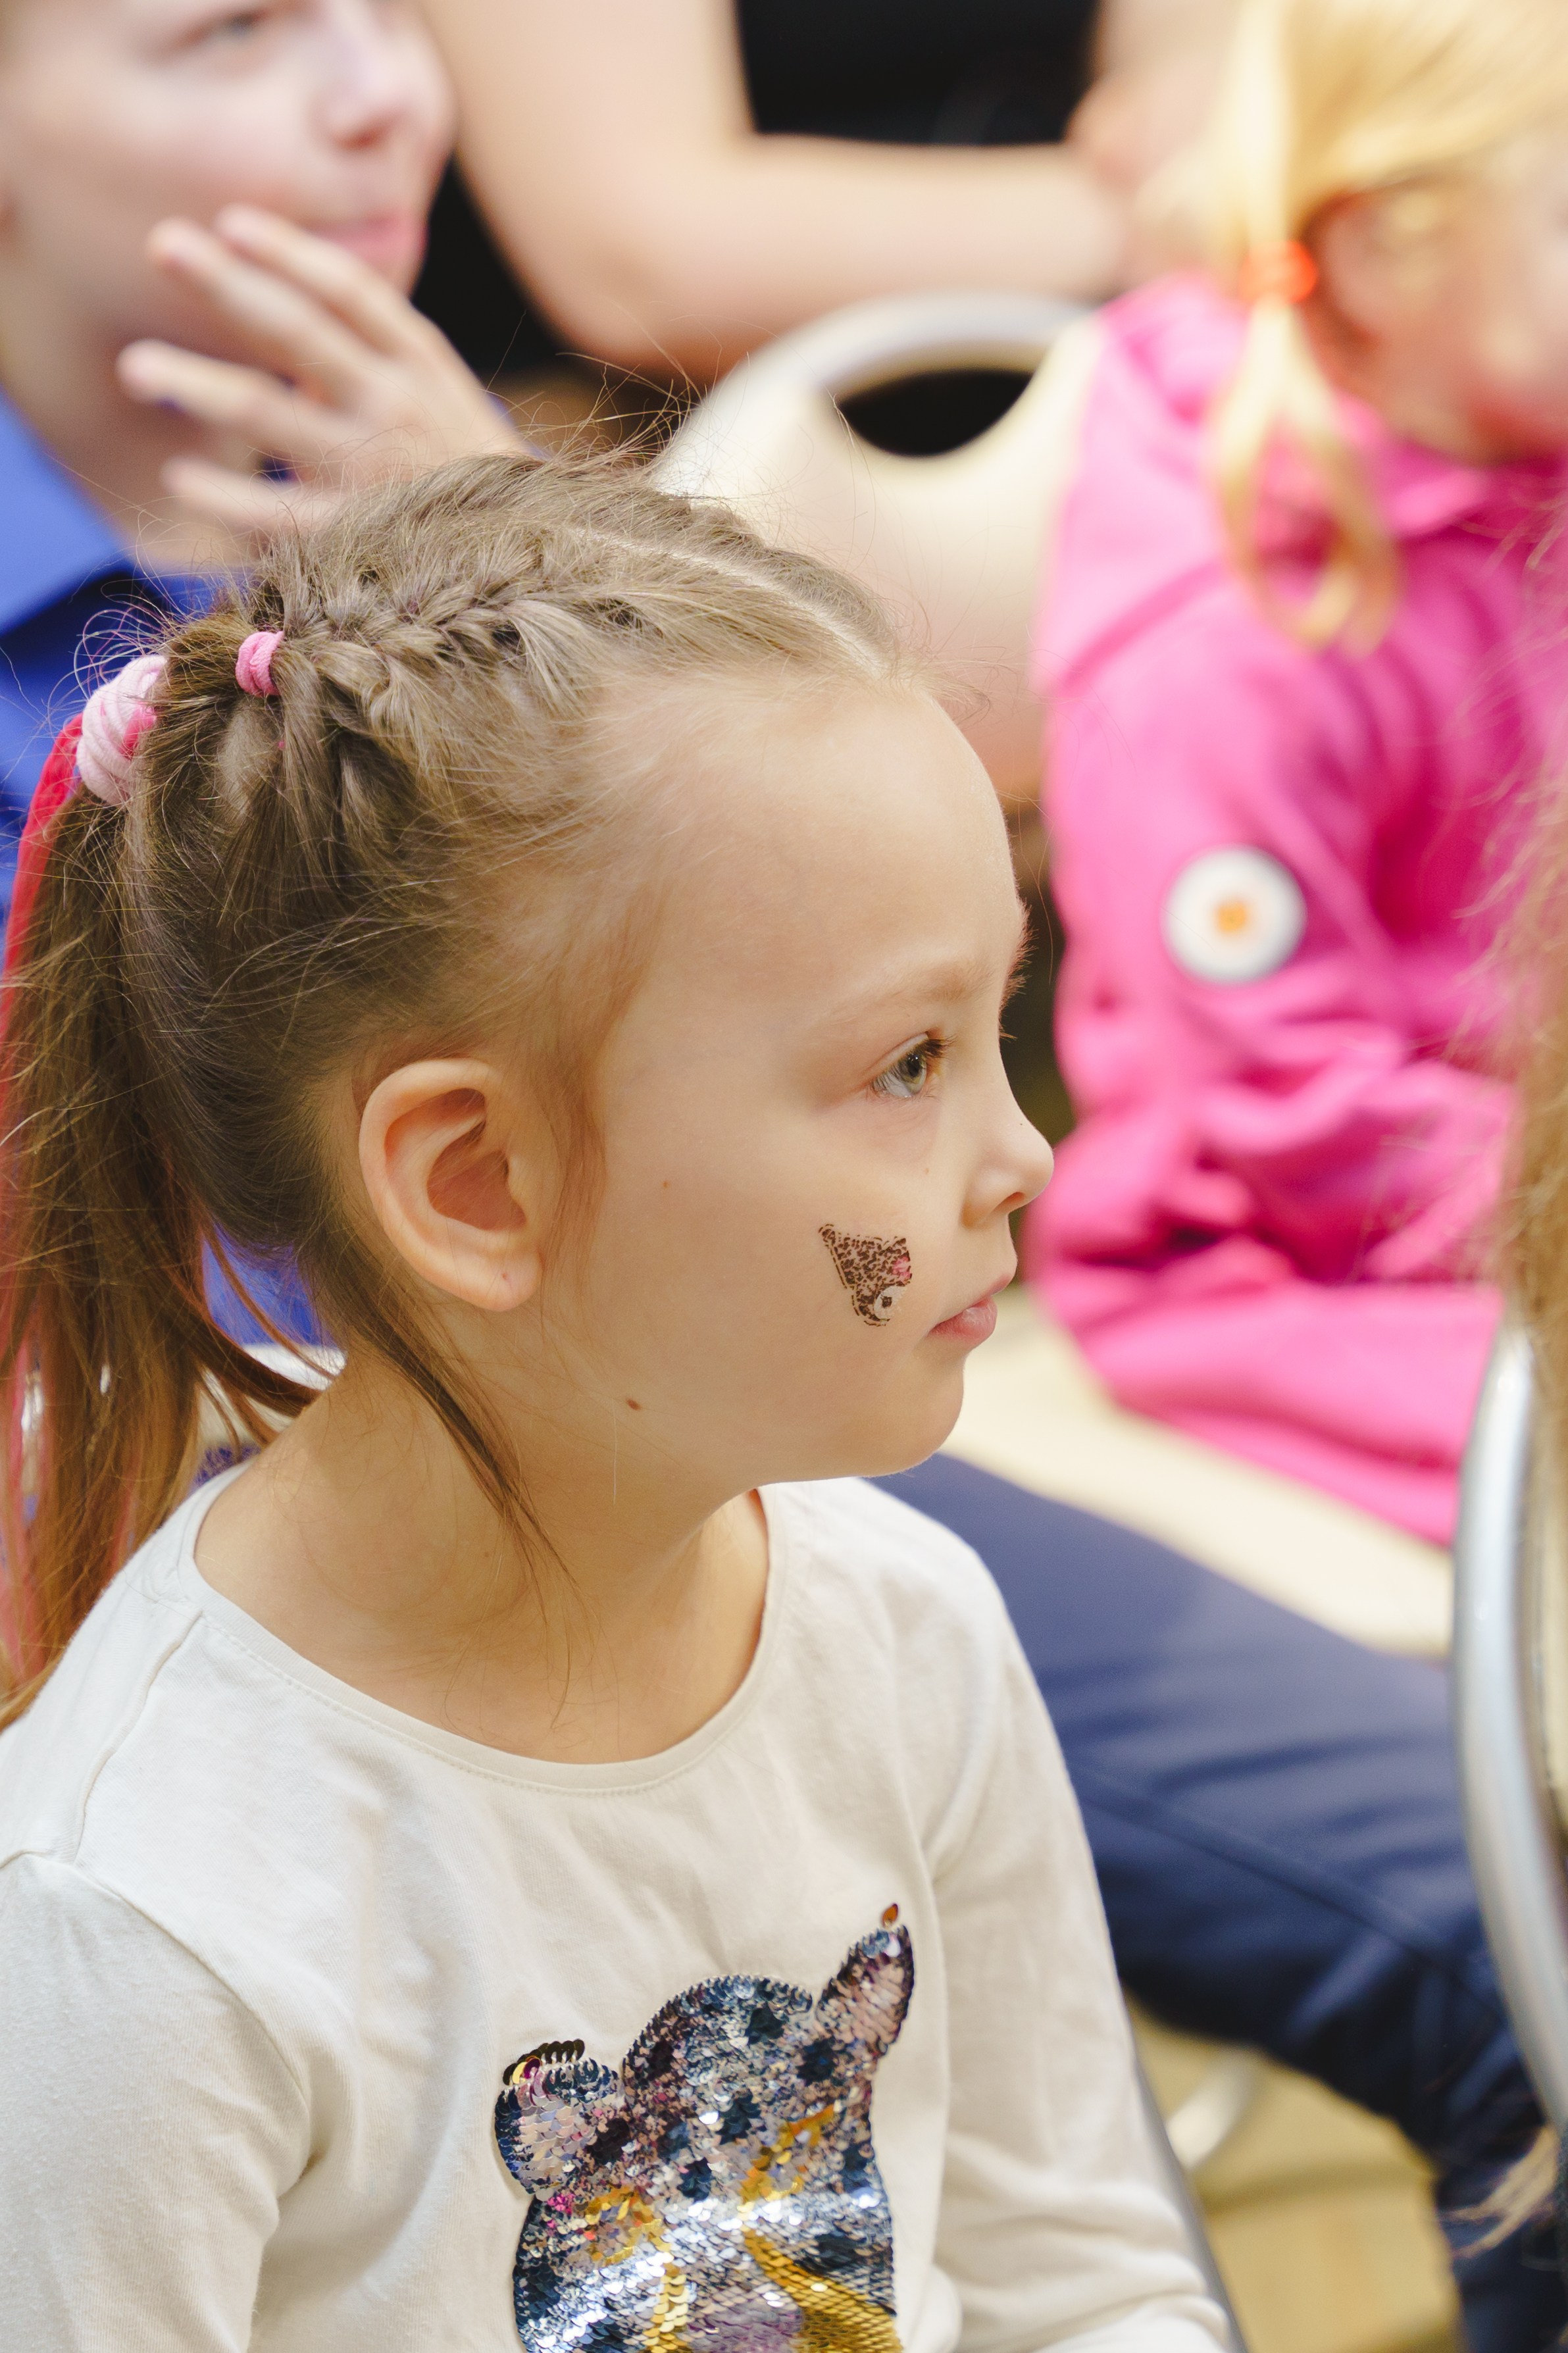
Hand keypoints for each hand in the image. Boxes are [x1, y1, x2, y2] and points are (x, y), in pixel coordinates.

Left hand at [118, 205, 521, 543]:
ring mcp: (367, 470)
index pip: (349, 291)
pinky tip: (178, 478)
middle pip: (295, 331)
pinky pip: (267, 513)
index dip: (288, 252)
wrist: (528, 566)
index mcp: (418, 364)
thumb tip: (284, 293)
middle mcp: (391, 407)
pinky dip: (219, 496)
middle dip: (224, 284)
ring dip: (194, 383)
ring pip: (265, 414)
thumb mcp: (438, 392)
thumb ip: (372, 345)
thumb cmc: (460, 470)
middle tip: (162, 245)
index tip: (230, 222)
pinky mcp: (349, 537)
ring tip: (135, 367)